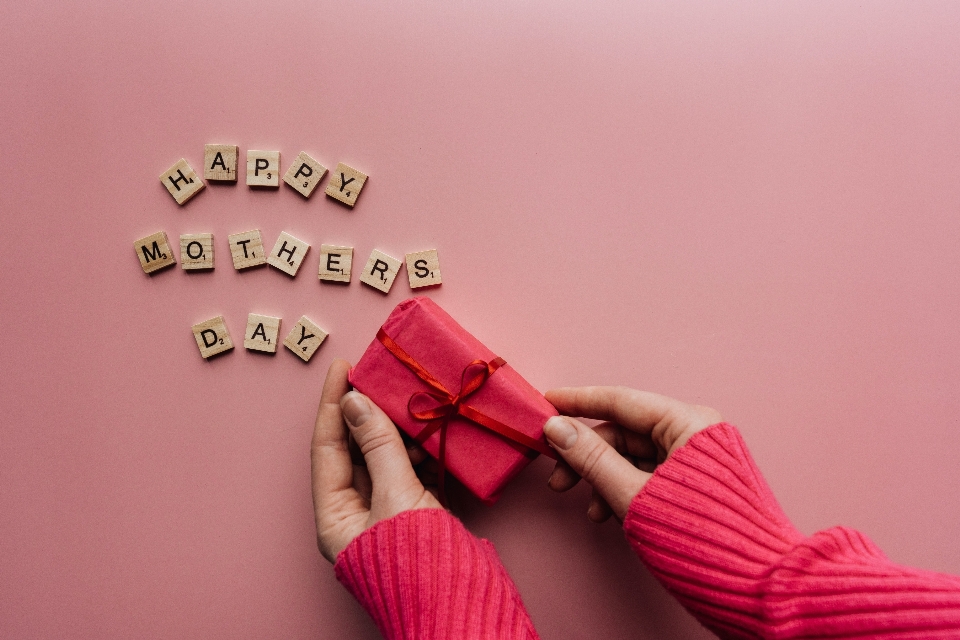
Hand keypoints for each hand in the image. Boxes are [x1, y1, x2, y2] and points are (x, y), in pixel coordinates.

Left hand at [312, 359, 441, 562]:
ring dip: (400, 429)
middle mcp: (356, 515)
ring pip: (387, 458)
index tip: (344, 368)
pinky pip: (413, 472)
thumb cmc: (421, 562)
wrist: (463, 608)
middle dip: (370, 413)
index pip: (327, 447)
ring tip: (414, 401)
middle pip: (356, 450)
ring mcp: (388, 515)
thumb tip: (356, 403)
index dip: (335, 405)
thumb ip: (378, 446)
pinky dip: (423, 450)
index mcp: (335, 517)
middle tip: (384, 377)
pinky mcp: (418, 515)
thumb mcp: (397, 496)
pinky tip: (433, 431)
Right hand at [543, 386, 720, 522]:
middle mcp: (694, 432)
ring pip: (633, 456)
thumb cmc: (704, 539)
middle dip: (586, 455)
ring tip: (587, 508)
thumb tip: (558, 430)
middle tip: (556, 476)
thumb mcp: (634, 496)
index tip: (547, 402)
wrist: (754, 587)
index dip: (578, 402)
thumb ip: (592, 459)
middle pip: (625, 432)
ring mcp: (695, 458)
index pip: (621, 401)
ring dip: (602, 478)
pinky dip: (622, 490)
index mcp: (688, 423)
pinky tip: (606, 513)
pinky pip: (647, 475)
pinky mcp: (694, 483)